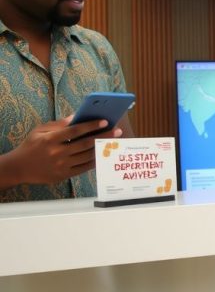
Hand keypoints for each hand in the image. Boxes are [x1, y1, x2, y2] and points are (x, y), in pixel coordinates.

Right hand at [4, 116, 122, 185]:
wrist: (19, 168)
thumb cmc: (31, 146)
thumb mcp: (39, 131)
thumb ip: (58, 125)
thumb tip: (76, 117)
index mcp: (50, 140)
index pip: (75, 131)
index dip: (91, 125)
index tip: (105, 121)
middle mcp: (57, 153)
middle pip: (86, 144)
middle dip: (104, 136)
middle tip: (117, 131)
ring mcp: (61, 165)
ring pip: (87, 156)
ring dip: (103, 148)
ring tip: (114, 142)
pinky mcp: (64, 175)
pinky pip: (84, 168)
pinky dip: (95, 161)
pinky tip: (104, 154)